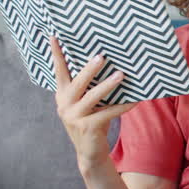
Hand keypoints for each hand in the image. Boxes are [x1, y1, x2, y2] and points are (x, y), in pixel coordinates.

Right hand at [50, 37, 134, 168]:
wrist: (90, 152)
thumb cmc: (92, 122)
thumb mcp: (87, 104)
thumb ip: (89, 89)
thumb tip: (112, 66)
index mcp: (62, 95)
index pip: (59, 71)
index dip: (56, 55)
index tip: (54, 36)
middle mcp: (64, 104)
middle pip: (77, 83)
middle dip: (89, 69)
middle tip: (101, 56)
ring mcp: (74, 117)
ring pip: (92, 97)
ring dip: (108, 85)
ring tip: (121, 75)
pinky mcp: (87, 127)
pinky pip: (108, 113)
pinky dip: (122, 106)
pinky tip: (135, 100)